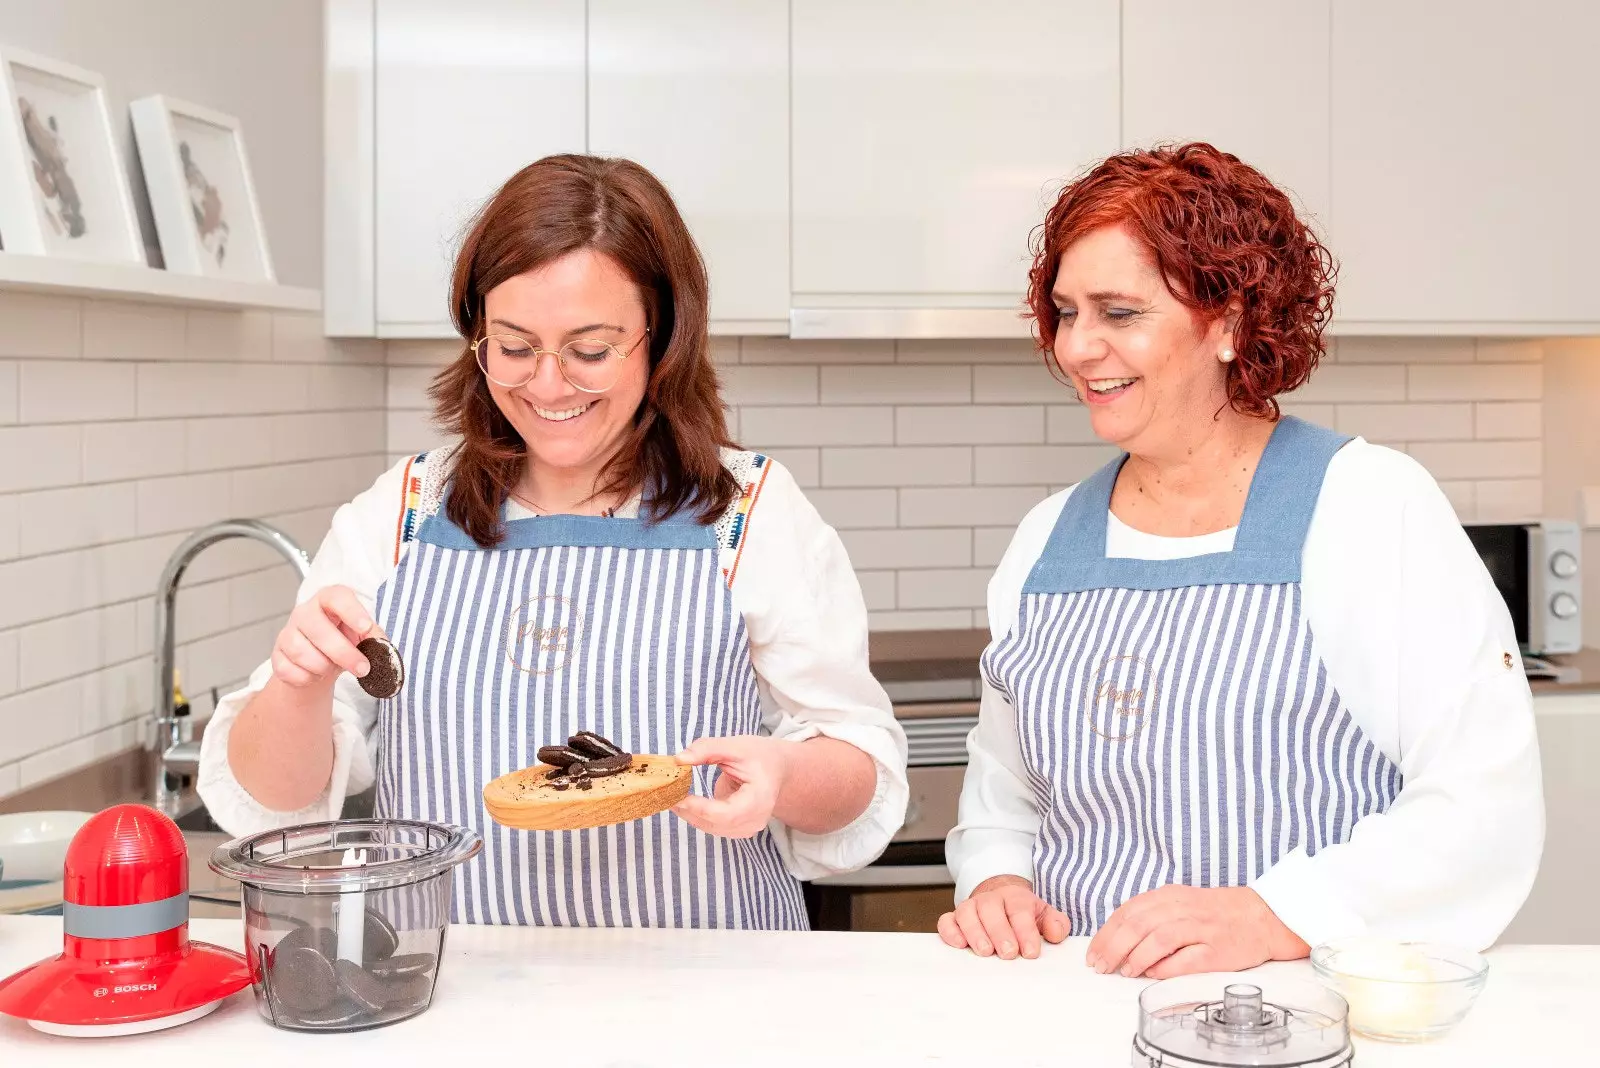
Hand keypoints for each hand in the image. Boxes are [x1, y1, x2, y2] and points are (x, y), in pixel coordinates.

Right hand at [270, 585, 379, 688]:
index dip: (352, 611)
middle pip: (320, 630)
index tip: (365, 627)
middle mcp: (305, 612)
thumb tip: (382, 647)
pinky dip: (307, 679)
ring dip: (324, 667)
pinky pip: (290, 671)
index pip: (337, 597)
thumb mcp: (361, 634)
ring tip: (332, 667)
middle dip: (344, 653)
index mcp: (328, 600)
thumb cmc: (342, 640)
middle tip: (362, 668)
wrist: (318, 661)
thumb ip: (373, 636)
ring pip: (303, 653)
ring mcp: (287, 633)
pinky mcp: (277, 655)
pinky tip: (315, 674)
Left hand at [671, 735, 793, 837]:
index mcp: (760, 799)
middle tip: (666, 794)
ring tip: (671, 796)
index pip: (726, 813)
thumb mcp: (735, 746)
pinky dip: (697, 816)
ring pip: (711, 828)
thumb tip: (678, 759)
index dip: (699, 808)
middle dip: (689, 811)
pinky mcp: (738, 829)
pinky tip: (684, 801)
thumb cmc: (759, 756)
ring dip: (690, 814)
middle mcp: (756, 820)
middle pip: (716, 824)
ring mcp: (748, 828)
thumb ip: (707, 750)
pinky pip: (713, 827)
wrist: (777, 770)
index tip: (676, 796)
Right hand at [937, 875, 1069, 959]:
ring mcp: (971, 908)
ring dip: (975, 933)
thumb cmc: (1022, 913)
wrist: (1000, 898)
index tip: (1030, 952)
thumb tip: (1055, 934)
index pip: (1020, 911)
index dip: (1025, 931)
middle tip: (1008, 953)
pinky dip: (950, 931)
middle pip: (992, 910)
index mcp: (1015, 898)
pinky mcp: (954, 918)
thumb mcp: (1043, 915)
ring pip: (967, 914)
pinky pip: (947, 921)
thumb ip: (1055, 923)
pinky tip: (959, 944)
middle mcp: (991, 900)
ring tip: (985, 951)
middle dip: (1000, 932)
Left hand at [1086, 885, 1308, 978]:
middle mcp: (1183, 909)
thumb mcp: (1179, 903)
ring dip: (1136, 957)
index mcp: (1169, 896)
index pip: (1128, 912)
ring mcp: (1201, 929)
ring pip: (1160, 939)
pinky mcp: (1217, 950)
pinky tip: (1152, 974)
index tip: (1093, 952)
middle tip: (1100, 966)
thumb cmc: (1215, 913)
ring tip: (1124, 971)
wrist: (1262, 916)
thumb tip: (1118, 940)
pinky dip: (1166, 968)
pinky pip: (1187, 959)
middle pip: (1139, 925)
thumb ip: (1150, 916)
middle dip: (1113, 947)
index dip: (1106, 933)